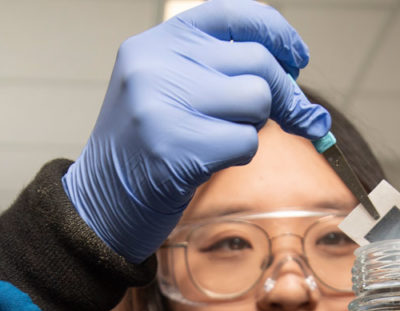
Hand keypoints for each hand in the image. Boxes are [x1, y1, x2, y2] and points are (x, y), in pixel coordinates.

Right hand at [62, 0, 330, 262]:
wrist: (100, 202)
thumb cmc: (147, 146)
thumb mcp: (171, 88)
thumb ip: (221, 69)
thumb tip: (296, 71)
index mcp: (156, 42)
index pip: (233, 14)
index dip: (277, 33)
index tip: (299, 57)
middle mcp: (155, 65)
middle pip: (257, 62)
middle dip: (286, 93)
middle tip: (296, 117)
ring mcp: (162, 107)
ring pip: (257, 99)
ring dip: (256, 125)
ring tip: (221, 139)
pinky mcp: (176, 150)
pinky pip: (246, 142)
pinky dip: (241, 156)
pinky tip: (209, 162)